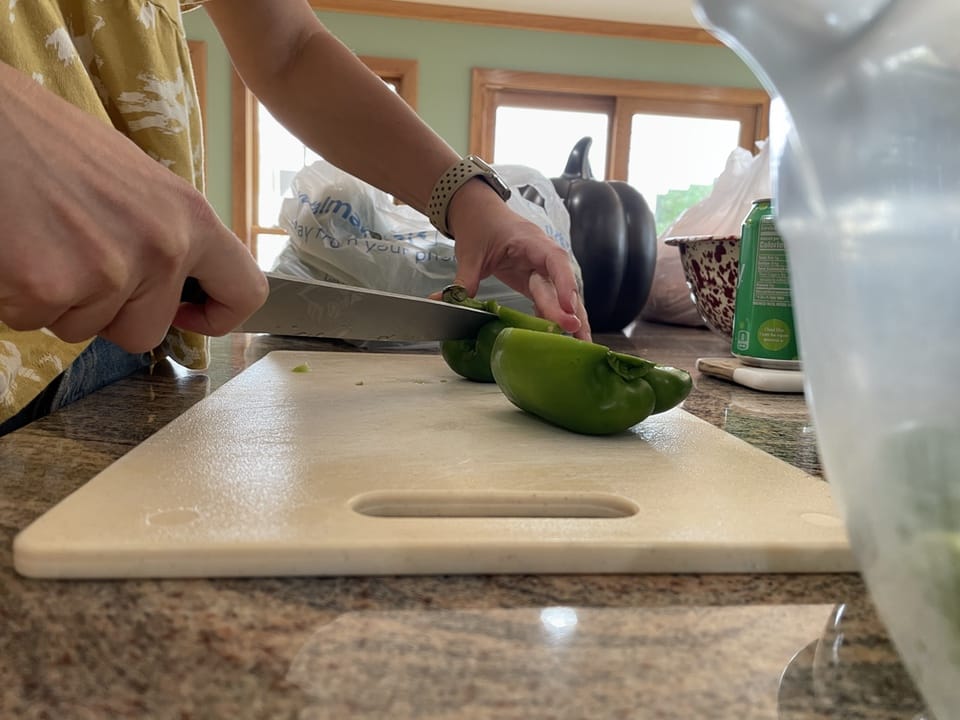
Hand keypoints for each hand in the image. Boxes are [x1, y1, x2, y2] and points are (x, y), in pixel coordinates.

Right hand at [0, 63, 267, 352]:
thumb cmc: (48, 142)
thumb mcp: (134, 180)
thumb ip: (163, 233)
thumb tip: (176, 281)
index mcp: (190, 216)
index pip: (245, 291)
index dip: (217, 316)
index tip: (187, 314)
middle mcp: (161, 247)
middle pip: (146, 330)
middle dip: (108, 314)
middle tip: (74, 261)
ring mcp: (107, 271)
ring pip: (84, 329)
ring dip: (57, 302)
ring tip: (40, 241)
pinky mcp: (48, 287)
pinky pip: (33, 321)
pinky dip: (15, 297)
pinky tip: (12, 249)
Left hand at [440, 179, 590, 339]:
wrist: (479, 211)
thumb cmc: (480, 225)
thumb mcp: (471, 253)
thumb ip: (463, 280)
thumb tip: (441, 302)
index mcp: (531, 241)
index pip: (555, 261)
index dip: (564, 284)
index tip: (569, 307)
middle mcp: (543, 255)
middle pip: (562, 283)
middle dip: (571, 309)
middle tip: (577, 333)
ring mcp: (541, 269)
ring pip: (561, 294)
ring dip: (572, 318)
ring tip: (582, 345)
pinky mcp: (535, 280)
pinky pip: (549, 300)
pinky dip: (555, 318)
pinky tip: (562, 338)